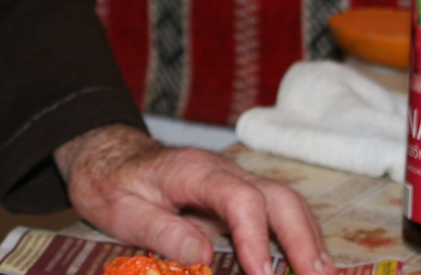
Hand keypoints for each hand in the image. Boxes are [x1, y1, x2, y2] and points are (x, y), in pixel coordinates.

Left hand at [55, 126, 328, 274]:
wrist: (108, 155)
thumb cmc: (112, 183)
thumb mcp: (122, 211)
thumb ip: (160, 231)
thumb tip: (203, 255)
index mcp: (193, 171)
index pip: (239, 198)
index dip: (256, 237)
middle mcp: (224, 170)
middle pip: (278, 196)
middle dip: (303, 239)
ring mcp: (236, 179)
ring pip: (287, 201)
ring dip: (311, 239)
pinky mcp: (240, 192)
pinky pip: (279, 210)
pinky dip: (301, 235)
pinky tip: (313, 264)